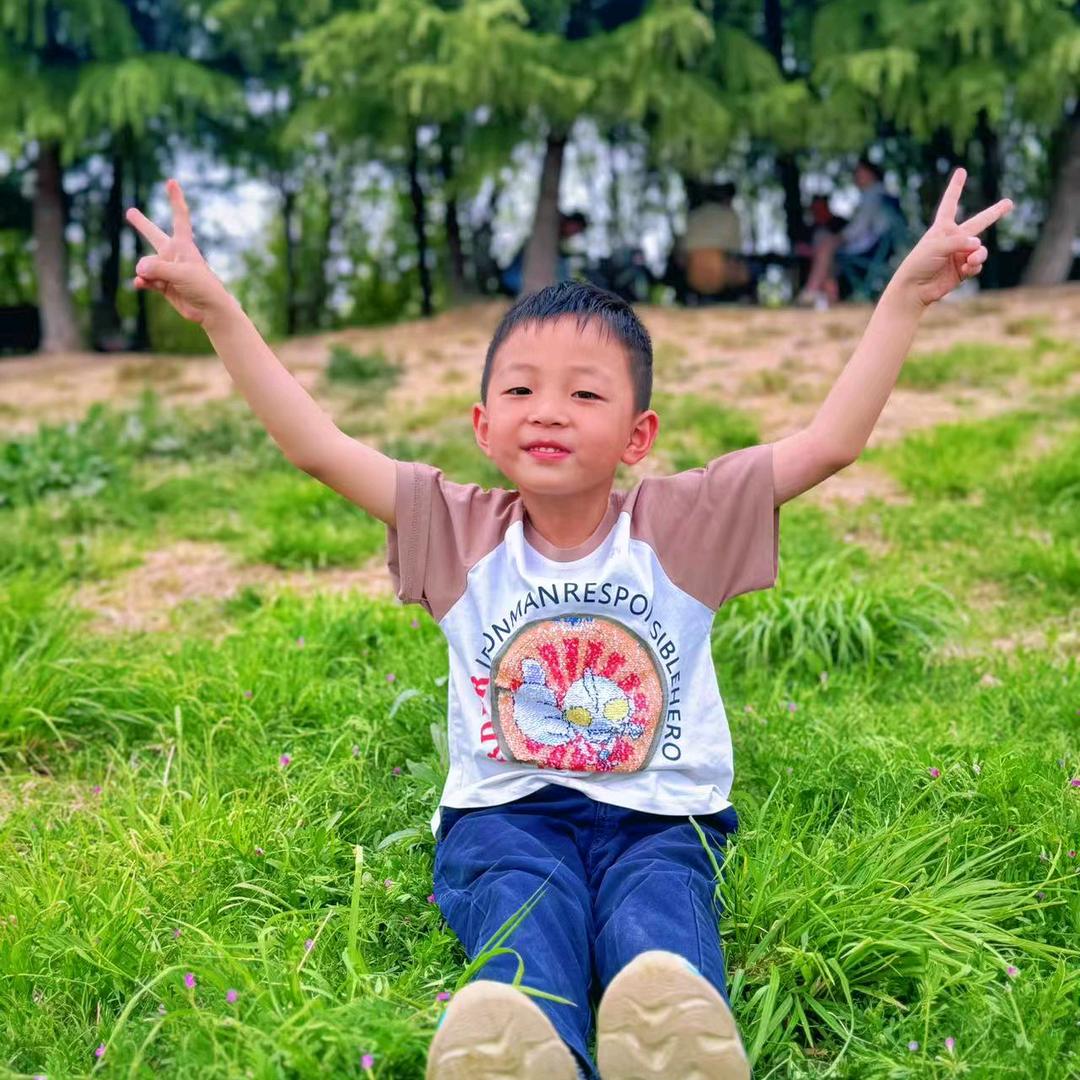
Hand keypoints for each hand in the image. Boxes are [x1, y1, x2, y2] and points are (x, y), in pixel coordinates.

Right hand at [126, 179, 233, 325]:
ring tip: (157, 281)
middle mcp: (173, 255)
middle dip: (142, 224)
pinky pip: (145, 279)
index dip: (175, 199)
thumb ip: (158, 269)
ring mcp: (167, 270)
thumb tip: (138, 269)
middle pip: (153, 235)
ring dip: (147, 273)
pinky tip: (141, 285)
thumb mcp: (181, 274)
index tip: (171, 181)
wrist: (210, 310)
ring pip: (145, 265)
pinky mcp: (163, 285)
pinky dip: (142, 282)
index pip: (179, 217)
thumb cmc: (203, 287)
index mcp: (183, 245)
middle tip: (130, 212)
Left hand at [893, 167, 1012, 306]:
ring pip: (980, 249)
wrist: (913, 289)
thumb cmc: (919, 264)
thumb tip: (979, 246)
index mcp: (942, 228)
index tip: (961, 171)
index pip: (951, 203)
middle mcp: (953, 239)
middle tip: (1009, 203)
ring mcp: (959, 254)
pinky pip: (977, 264)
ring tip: (970, 260)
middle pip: (978, 223)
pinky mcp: (963, 270)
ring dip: (978, 254)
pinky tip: (966, 270)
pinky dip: (974, 266)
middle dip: (994, 213)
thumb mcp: (936, 246)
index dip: (956, 187)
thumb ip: (959, 242)